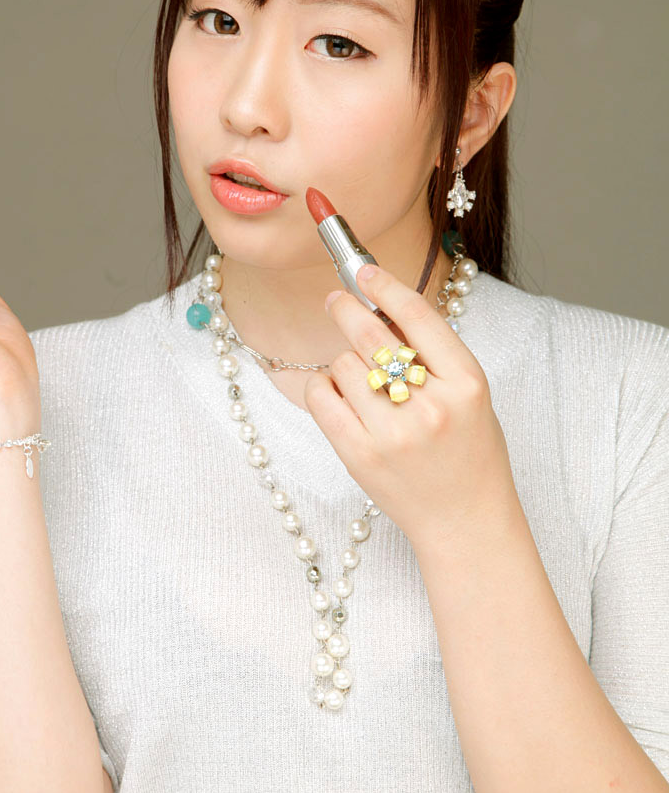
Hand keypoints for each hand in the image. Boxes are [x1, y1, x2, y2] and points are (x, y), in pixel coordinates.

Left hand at [303, 263, 518, 552]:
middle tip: (335, 299)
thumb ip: (434, 355)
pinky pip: (322, 397)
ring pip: (344, 365)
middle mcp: (431, 405)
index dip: (385, 284)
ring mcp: (393, 433)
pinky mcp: (360, 455)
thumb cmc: (470, 454)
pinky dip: (323, 386)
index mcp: (467, 384)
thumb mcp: (470, 397)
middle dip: (346, 308)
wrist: (466, 522)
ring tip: (360, 382)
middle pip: (372, 334)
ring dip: (345, 363)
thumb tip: (382, 304)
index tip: (363, 270)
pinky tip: (336, 392)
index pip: (418, 316)